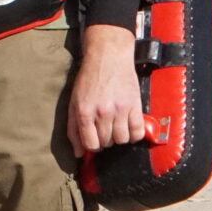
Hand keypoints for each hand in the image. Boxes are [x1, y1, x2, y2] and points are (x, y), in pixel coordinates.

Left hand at [66, 22, 147, 154]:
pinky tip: (129, 128)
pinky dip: (134, 134)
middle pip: (106, 143)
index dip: (92, 146)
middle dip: (104, 140)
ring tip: (116, 127)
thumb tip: (77, 153)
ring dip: (119, 137)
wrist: (108, 57)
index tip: (94, 140)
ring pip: (122, 140)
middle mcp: (102, 112)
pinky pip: (138, 131)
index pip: (91, 145)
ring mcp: (120, 109)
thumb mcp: (74, 101)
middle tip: (104, 129)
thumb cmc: (89, 79)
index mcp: (84, 112)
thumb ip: (73, 129)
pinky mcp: (135, 105)